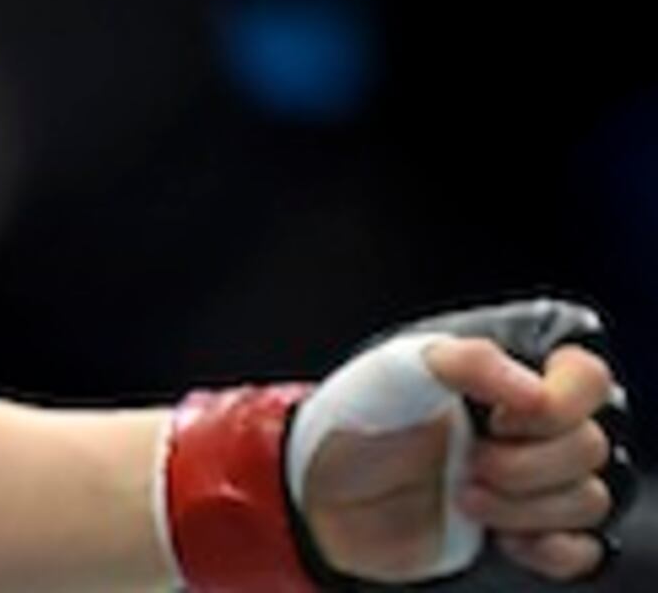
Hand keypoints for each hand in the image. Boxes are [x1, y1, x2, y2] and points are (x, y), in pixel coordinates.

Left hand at [168, 296, 633, 589]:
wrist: (320, 493)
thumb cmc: (354, 420)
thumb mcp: (399, 367)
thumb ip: (469, 362)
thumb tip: (536, 392)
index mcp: (507, 378)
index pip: (586, 379)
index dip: (558, 404)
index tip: (500, 417)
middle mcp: (527, 430)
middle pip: (589, 446)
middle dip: (528, 463)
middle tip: (470, 462)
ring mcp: (529, 484)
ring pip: (587, 499)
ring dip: (526, 505)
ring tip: (465, 496)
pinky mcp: (524, 533)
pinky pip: (582, 549)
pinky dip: (552, 548)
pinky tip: (507, 538)